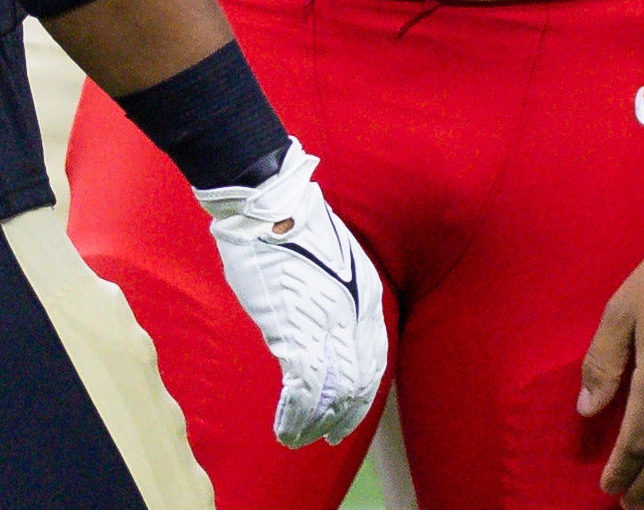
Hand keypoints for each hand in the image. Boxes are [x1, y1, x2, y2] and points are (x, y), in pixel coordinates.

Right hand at [194, 140, 387, 447]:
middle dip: (344, 417)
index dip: (362, 394)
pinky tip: (285, 429)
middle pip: (359, 383)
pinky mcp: (295, 329)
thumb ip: (334, 297)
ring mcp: (326, 323)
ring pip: (333, 393)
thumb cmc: (290, 226)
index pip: (374, 361)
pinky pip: (304, 389)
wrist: (269, 203)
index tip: (349, 414)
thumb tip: (321, 326)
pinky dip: (296, 416)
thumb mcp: (332, 262)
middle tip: (325, 438)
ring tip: (298, 440)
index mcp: (366, 296)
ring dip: (315, 424)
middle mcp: (354, 314)